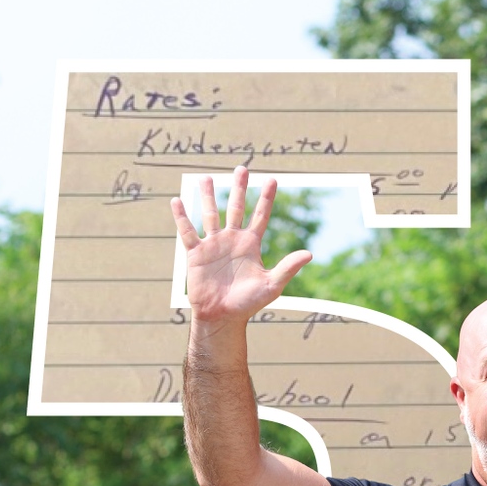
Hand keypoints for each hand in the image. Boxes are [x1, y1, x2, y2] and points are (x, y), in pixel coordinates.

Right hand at [170, 165, 312, 324]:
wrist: (223, 317)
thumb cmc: (248, 304)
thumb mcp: (272, 285)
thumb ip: (288, 268)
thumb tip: (309, 253)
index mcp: (250, 245)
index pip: (260, 216)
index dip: (266, 199)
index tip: (273, 180)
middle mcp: (232, 240)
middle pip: (236, 208)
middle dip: (239, 188)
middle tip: (242, 168)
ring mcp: (213, 245)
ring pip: (210, 214)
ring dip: (208, 196)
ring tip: (205, 177)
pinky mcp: (196, 253)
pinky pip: (187, 231)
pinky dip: (181, 216)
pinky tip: (177, 200)